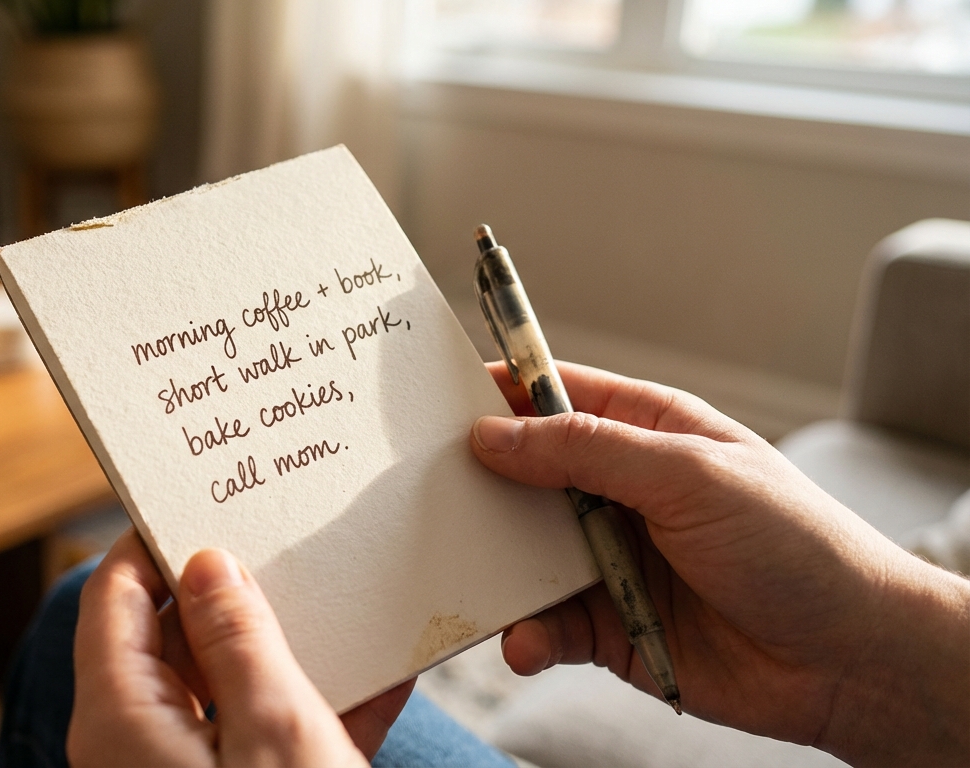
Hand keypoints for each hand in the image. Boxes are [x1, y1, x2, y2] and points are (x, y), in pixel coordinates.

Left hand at [67, 530, 413, 766]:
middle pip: (171, 635)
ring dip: (285, 646)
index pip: (113, 595)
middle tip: (285, 537)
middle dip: (233, 587)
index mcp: (121, 718)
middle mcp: (138, 744)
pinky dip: (316, 705)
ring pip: (225, 684)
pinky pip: (264, 734)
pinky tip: (380, 674)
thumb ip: (238, 638)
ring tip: (341, 595)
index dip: (155, 539)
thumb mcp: (274, 728)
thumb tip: (208, 564)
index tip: (206, 495)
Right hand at [472, 361, 969, 766]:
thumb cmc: (793, 545)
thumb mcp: (688, 476)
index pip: (553, 396)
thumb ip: (586, 451)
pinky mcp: (605, 627)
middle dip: (474, 485)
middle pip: (522, 475)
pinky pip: (544, 624)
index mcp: (645, 432)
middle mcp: (618, 492)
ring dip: (493, 568)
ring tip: (465, 575)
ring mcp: (608, 560)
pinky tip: (525, 641)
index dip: (494, 392)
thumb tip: (491, 435)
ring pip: (521, 553)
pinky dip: (526, 634)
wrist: (847, 660)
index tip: (429, 399)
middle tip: (416, 491)